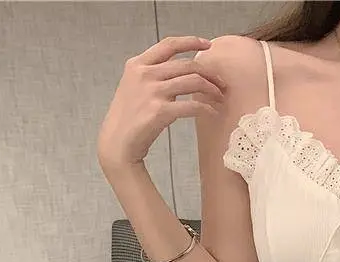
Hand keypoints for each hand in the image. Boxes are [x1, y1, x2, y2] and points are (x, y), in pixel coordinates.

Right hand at [97, 35, 226, 169]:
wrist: (117, 141)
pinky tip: (212, 113)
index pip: (169, 45)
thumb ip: (153, 75)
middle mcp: (145, 74)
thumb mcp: (134, 86)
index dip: (191, 42)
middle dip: (210, 73)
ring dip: (212, 89)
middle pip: (187, 64)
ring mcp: (153, 92)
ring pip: (193, 81)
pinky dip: (207, 108)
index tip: (208, 45)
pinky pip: (192, 106)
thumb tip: (182, 72)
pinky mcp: (160, 111)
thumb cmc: (129, 117)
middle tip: (222, 83)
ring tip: (220, 97)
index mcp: (138, 64)